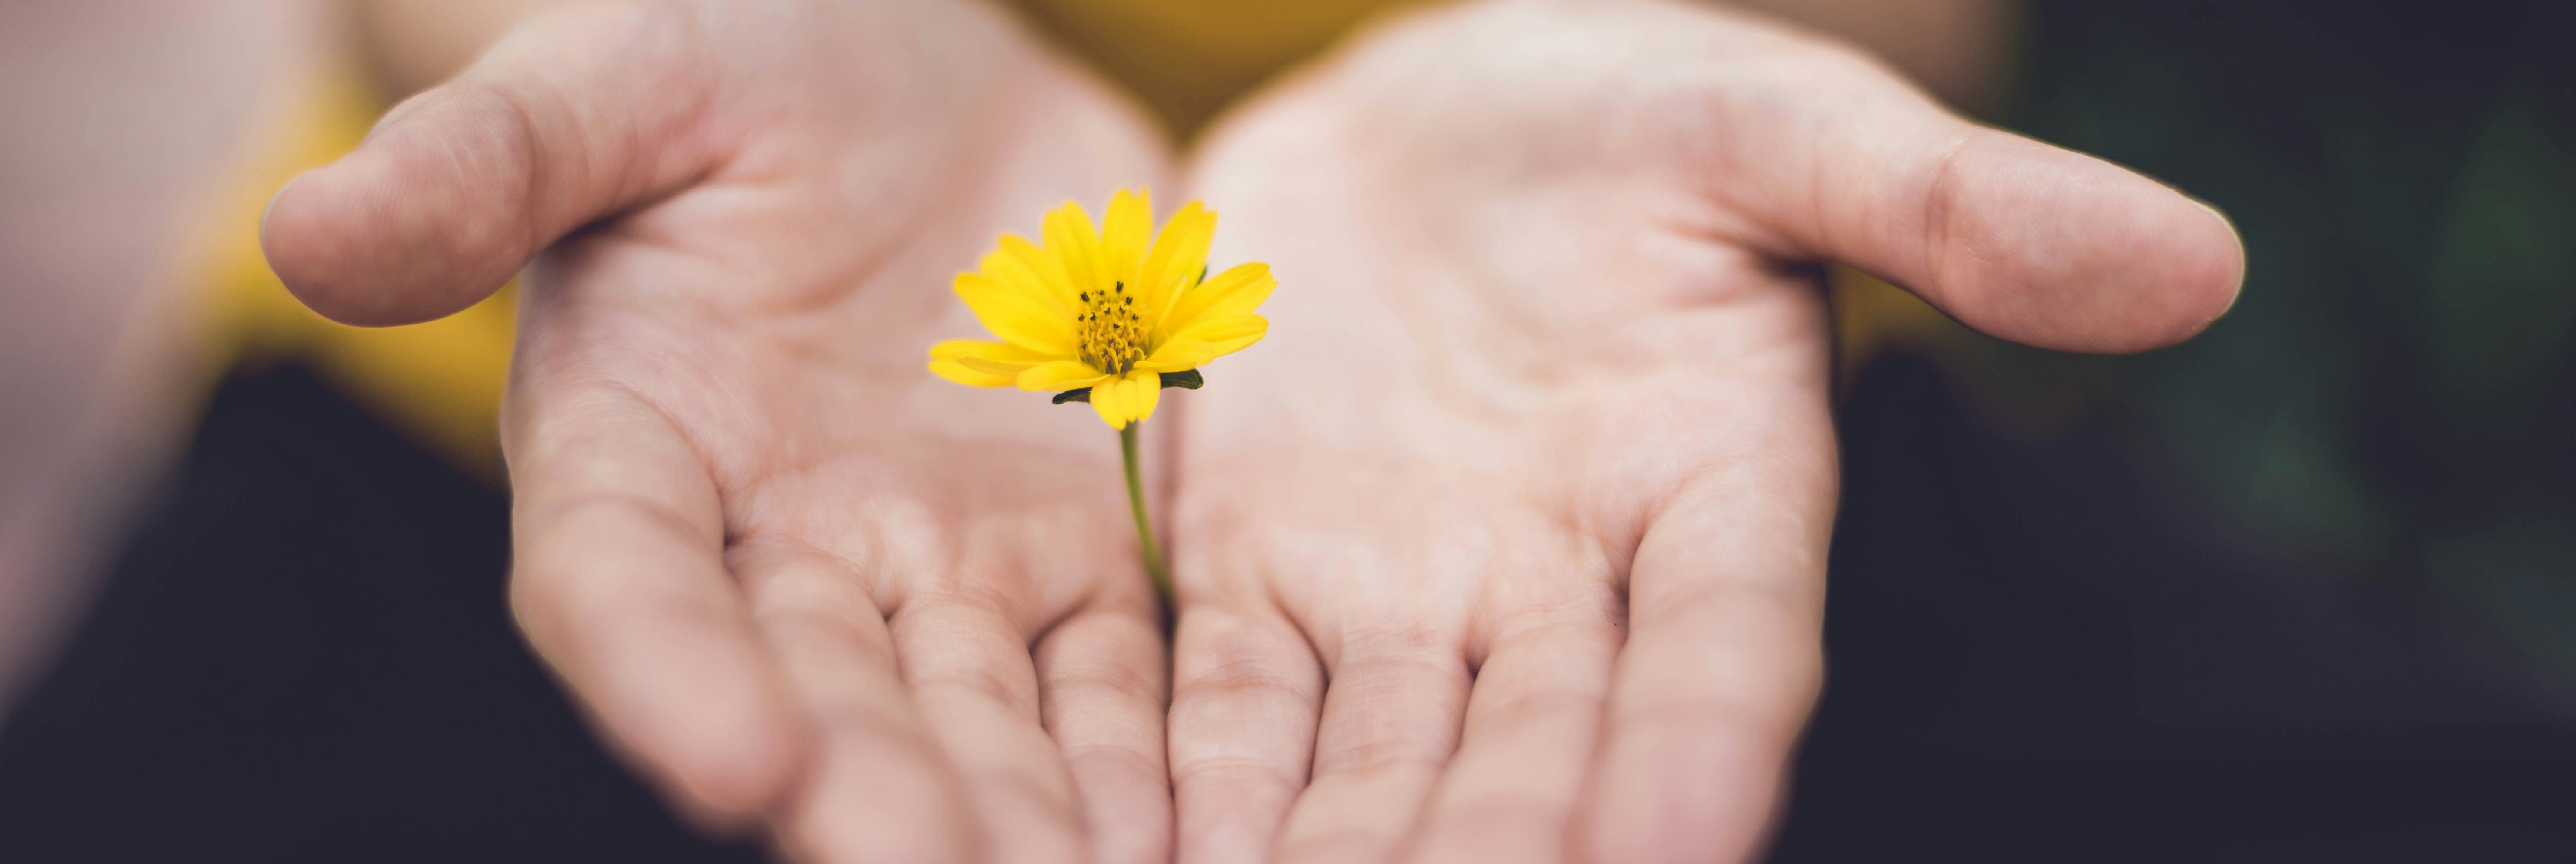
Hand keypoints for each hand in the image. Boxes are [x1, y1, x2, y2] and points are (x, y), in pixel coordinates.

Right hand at [261, 1, 1175, 859]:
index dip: (666, 678)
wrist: (907, 72)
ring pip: (972, 717)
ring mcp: (931, 561)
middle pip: (814, 694)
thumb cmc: (731, 55)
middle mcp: (776, 542)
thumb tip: (307, 227)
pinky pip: (1109, 673)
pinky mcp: (1067, 548)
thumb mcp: (618, 78)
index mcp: (635, 442)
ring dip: (1018, 814)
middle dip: (872, 795)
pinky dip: (1143, 757)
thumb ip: (488, 159)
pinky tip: (1187, 833)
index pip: (627, 583)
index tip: (735, 766)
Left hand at [1164, 1, 2240, 861]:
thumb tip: (2198, 262)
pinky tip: (1160, 863)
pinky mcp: (1259, 581)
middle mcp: (1565, 588)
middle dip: (1500, 860)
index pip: (1727, 654)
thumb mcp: (1775, 123)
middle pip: (1541, 761)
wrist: (1420, 118)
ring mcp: (1405, 599)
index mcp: (1714, 489)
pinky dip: (1199, 798)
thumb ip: (1953, 208)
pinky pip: (1229, 712)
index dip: (1705, 759)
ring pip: (1377, 775)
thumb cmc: (1623, 110)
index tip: (1680, 852)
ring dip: (1336, 863)